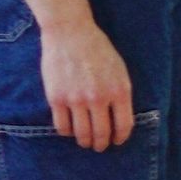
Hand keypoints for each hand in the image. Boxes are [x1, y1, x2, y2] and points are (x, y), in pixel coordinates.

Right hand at [38, 14, 134, 148]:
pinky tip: (70, 130)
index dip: (121, 137)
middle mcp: (99, 98)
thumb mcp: (119, 69)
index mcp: (119, 90)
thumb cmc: (98, 49)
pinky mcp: (56, 99)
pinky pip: (62, 126)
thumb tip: (119, 116)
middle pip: (101, 133)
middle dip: (101, 144)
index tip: (117, 141)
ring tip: (85, 141)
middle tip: (99, 146)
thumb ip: (120, 92)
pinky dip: (67, 132)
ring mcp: (76, 100)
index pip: (124, 125)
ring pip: (81, 134)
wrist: (70, 33)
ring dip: (84, 141)